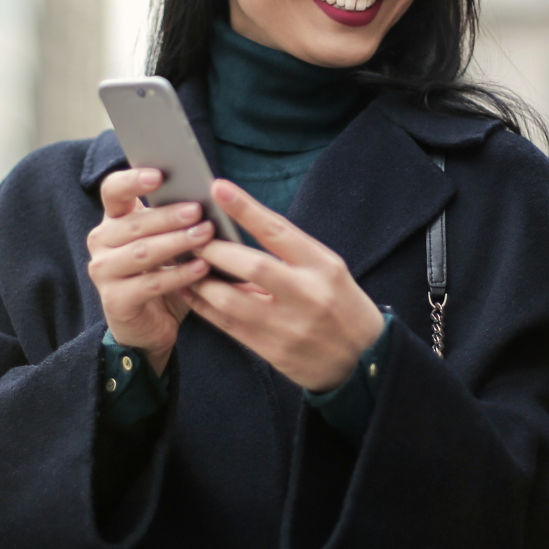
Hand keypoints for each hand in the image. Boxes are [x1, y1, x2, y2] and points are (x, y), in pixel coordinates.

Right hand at [86, 168, 214, 373]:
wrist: (150, 326)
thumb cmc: (163, 275)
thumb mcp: (168, 243)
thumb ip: (176, 221)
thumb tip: (209, 196)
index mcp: (113, 221)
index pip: (113, 190)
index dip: (132, 180)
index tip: (159, 174)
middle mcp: (101, 243)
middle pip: (133, 223)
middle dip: (168, 215)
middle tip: (198, 210)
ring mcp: (104, 272)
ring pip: (142, 252)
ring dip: (176, 242)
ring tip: (205, 235)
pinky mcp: (115, 300)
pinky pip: (150, 284)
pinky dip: (179, 275)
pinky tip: (202, 268)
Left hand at [178, 179, 386, 391]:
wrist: (364, 360)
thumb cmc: (341, 305)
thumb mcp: (328, 270)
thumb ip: (289, 254)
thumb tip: (238, 230)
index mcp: (323, 266)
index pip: (279, 231)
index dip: (246, 208)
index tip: (218, 188)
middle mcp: (308, 294)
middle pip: (252, 266)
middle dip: (215, 250)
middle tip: (191, 237)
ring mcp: (290, 326)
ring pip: (232, 301)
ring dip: (202, 281)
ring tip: (184, 265)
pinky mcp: (275, 352)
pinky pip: (230, 326)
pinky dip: (205, 307)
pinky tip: (190, 293)